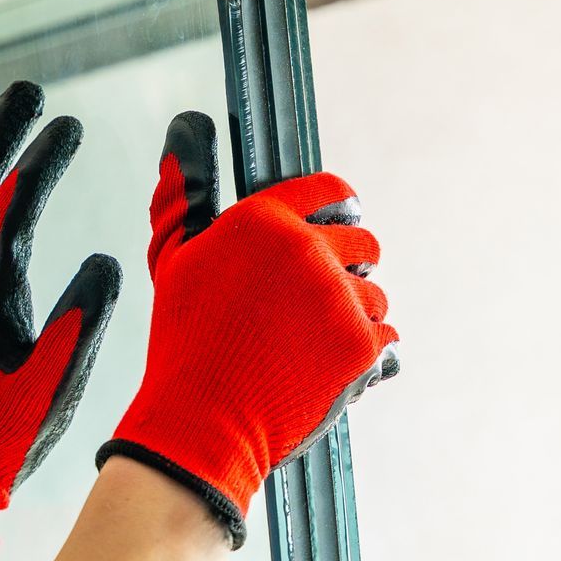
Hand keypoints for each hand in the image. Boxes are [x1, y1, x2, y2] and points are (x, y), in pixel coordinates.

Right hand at [98, 111, 398, 544]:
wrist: (201, 422)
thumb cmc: (183, 342)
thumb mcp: (173, 261)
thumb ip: (184, 196)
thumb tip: (182, 137)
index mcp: (263, 220)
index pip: (329, 189)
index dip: (341, 203)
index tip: (347, 214)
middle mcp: (307, 250)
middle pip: (364, 243)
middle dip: (352, 265)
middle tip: (328, 293)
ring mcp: (338, 298)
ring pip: (375, 295)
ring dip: (355, 314)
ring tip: (317, 342)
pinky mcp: (361, 344)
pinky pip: (388, 338)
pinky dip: (370, 354)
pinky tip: (339, 367)